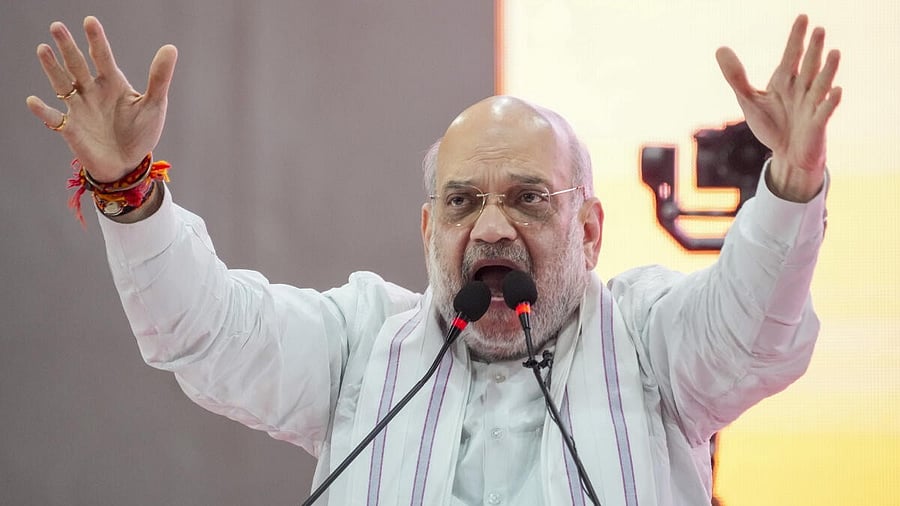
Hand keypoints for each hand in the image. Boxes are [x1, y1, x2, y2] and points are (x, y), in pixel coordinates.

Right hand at [25, 16, 176, 181]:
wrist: (128, 164)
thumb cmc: (141, 133)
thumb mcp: (154, 104)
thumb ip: (159, 78)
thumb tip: (170, 48)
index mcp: (112, 83)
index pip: (103, 57)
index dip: (96, 40)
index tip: (90, 21)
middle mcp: (92, 91)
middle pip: (77, 65)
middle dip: (68, 47)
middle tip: (58, 27)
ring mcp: (79, 109)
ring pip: (62, 84)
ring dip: (52, 68)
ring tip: (43, 49)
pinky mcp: (71, 129)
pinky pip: (54, 118)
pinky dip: (44, 111)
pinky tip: (34, 101)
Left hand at [716, 15, 841, 201]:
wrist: (786, 155)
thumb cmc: (771, 125)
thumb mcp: (748, 100)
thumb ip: (736, 76)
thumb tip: (720, 48)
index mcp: (784, 82)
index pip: (791, 56)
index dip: (796, 38)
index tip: (803, 17)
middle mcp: (801, 90)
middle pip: (808, 66)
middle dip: (813, 49)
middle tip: (819, 29)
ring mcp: (811, 106)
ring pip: (821, 85)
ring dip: (828, 70)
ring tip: (834, 52)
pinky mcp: (816, 125)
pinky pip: (824, 112)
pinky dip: (830, 102)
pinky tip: (836, 90)